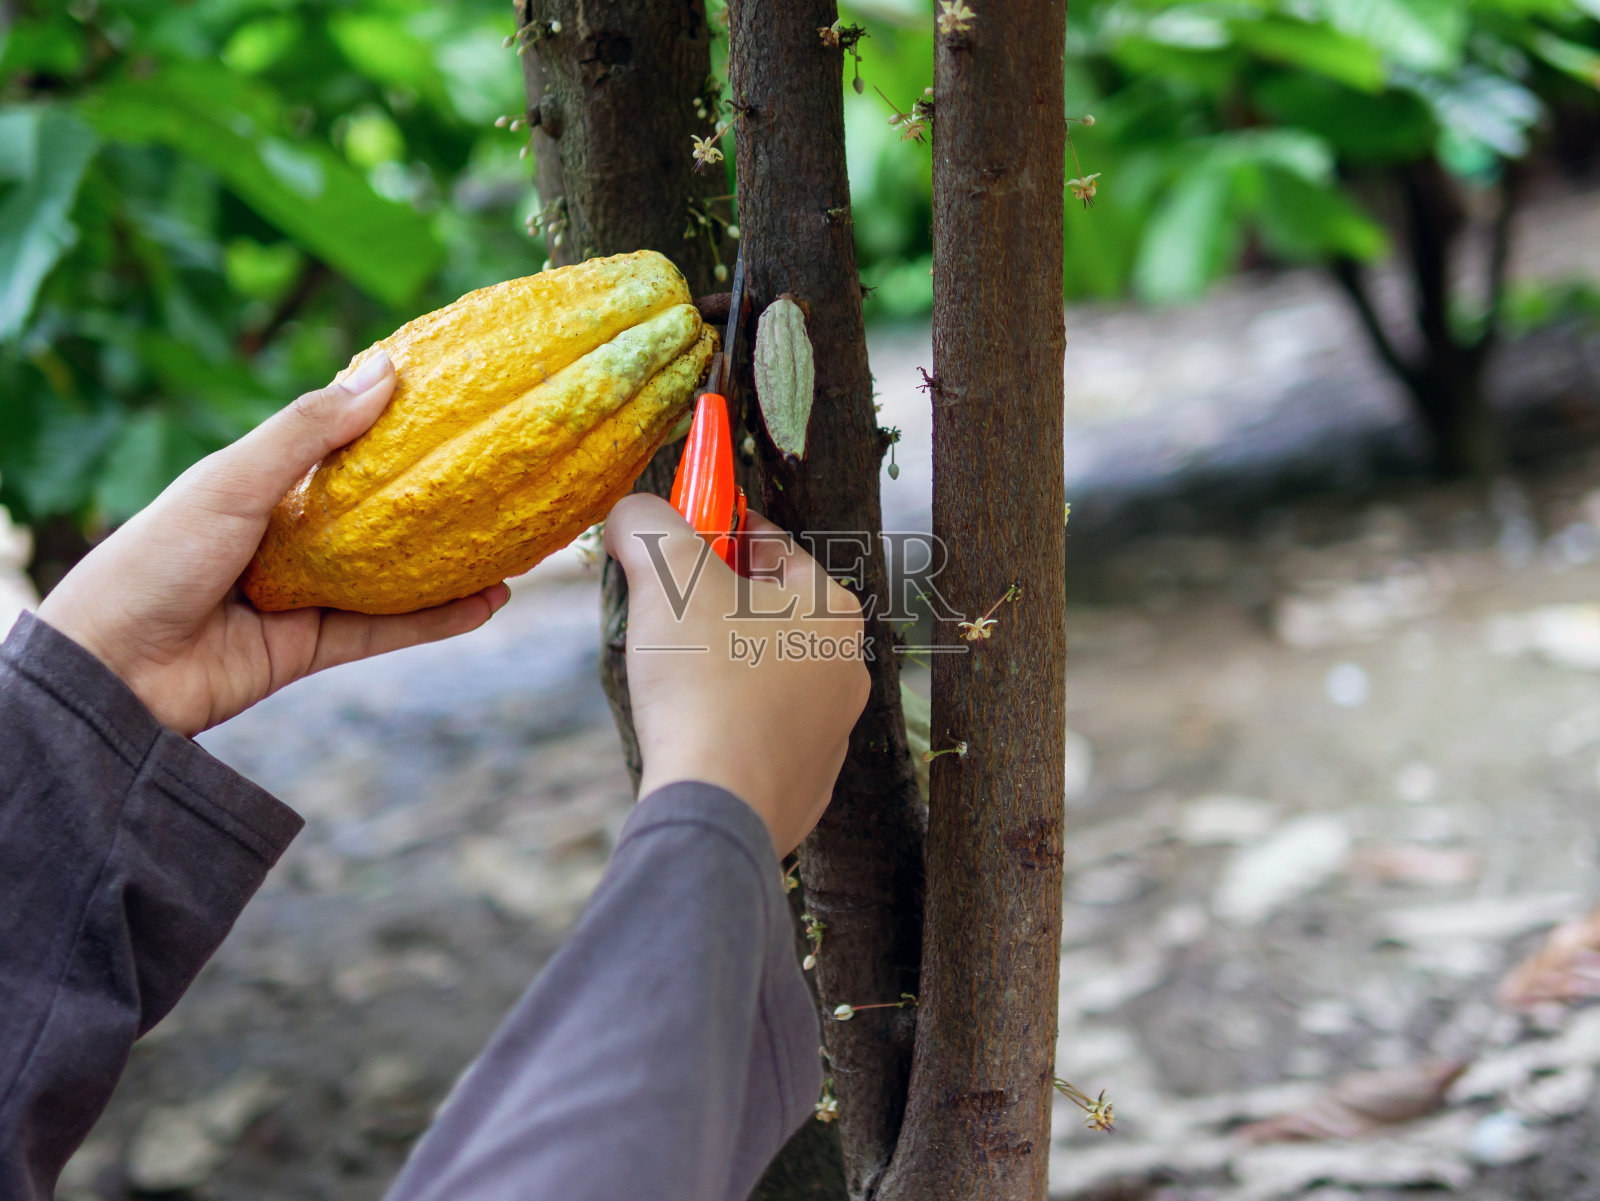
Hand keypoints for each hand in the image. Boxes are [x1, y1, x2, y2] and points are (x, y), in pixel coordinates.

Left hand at [36, 352, 509, 736]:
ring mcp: (300, 596)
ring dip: (452, 564)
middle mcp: (284, 538)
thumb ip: (308, 432)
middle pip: (377, 515)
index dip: (394, 428)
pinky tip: (487, 603)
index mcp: (258, 486)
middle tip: (501, 478)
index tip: (455, 405)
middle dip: (438, 501)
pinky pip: (387, 631)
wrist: (110, 672)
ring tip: (516, 546)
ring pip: (393, 576)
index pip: (338, 448)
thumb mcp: (231, 480)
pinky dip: (438, 620)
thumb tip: (386, 371)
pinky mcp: (310, 650)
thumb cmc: (155, 558)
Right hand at [605, 495, 869, 856]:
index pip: (775, 547)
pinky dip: (728, 721)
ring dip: (725, 662)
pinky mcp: (806, 785)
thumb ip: (649, 526)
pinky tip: (690, 726)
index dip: (720, 530)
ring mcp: (832, 734)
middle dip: (720, 599)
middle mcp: (847, 670)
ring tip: (672, 668)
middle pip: (773, 613)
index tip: (683, 532)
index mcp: (833, 610)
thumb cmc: (704, 681)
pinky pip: (761, 734)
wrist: (717, 805)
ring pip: (769, 675)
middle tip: (666, 602)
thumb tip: (633, 512)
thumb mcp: (667, 576)